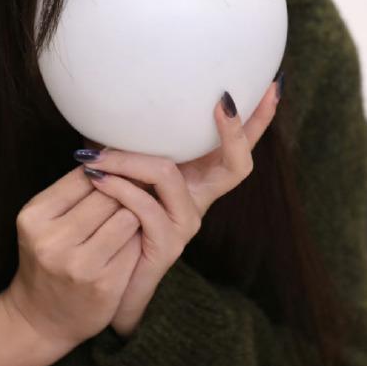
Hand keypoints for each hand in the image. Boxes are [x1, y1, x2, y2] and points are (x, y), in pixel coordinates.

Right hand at [3, 166, 142, 357]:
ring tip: (134, 216)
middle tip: (136, 191)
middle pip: (109, 193)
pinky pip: (136, 244)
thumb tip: (108, 145)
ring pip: (128, 215)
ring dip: (135, 213)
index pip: (85, 176)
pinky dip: (139, 239)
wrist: (40, 319)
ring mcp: (79, 265)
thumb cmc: (48, 258)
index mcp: (34, 216)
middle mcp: (52, 241)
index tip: (118, 174)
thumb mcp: (45, 220)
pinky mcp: (104, 284)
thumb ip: (72, 186)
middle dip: (124, 191)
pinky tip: (135, 241)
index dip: (107, 172)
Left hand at [78, 80, 281, 335]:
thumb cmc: (112, 220)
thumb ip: (129, 144)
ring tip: (98, 154)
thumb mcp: (124, 174)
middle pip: (238, 165)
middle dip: (237, 131)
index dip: (259, 119)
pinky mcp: (166, 246)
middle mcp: (200, 200)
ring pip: (169, 176)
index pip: (237, 146)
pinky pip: (145, 207)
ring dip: (131, 159)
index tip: (271, 85)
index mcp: (196, 179)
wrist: (103, 280)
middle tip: (225, 102)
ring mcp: (186, 223)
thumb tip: (114, 101)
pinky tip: (95, 179)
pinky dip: (118, 188)